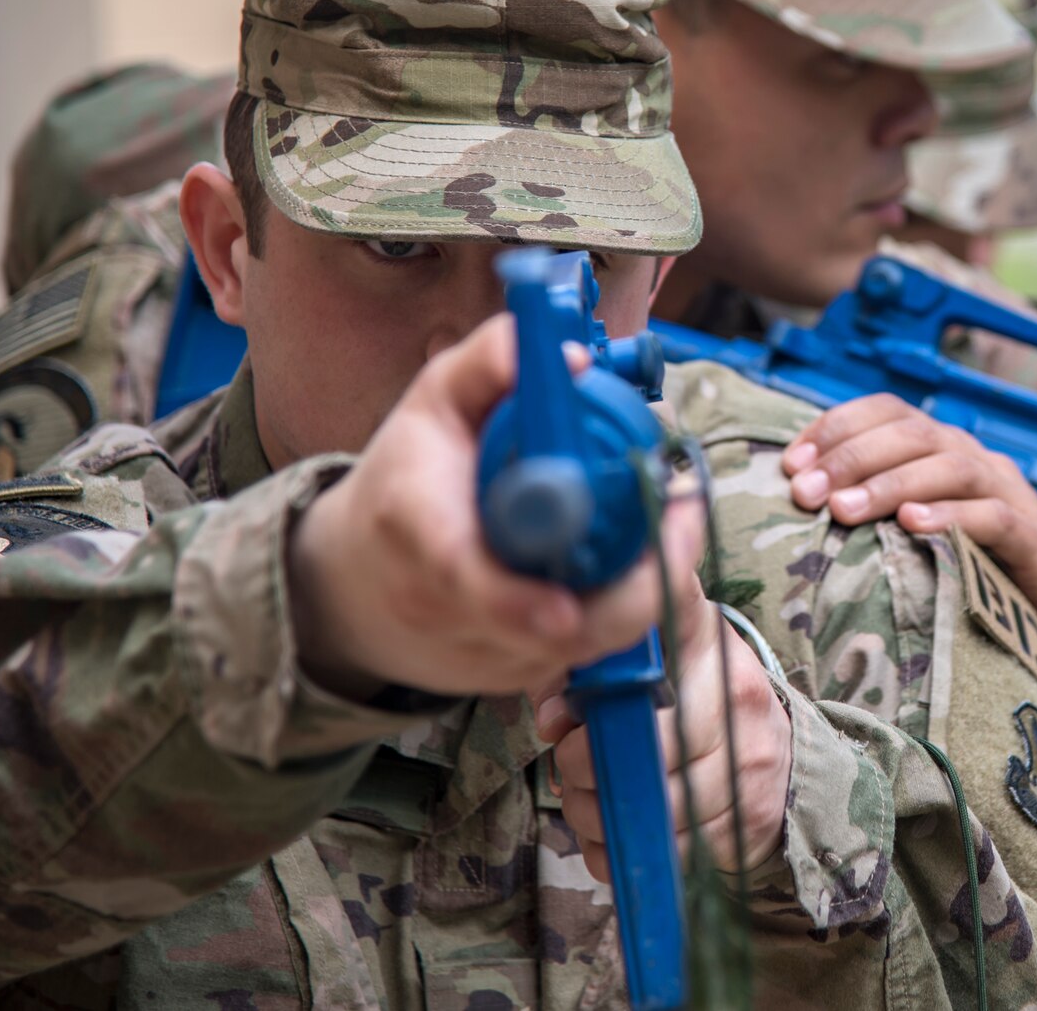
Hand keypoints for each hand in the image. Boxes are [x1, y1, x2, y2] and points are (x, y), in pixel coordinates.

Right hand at [287, 313, 701, 700]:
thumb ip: (492, 364)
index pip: (463, 580)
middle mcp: (442, 609)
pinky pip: (582, 655)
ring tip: (671, 527)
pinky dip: (617, 612)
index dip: (518, 602)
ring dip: (637, 592)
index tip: (569, 606)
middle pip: (548, 630)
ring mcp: (480, 655)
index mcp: (414, 531)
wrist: (355, 579)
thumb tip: (569, 355)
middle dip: (626, 591)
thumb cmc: (406, 477)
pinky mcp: (513, 680)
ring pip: (580, 648)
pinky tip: (632, 561)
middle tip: (681, 522)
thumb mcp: (436, 401)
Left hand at [540, 566, 793, 878]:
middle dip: (586, 767)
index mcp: (708, 642)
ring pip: (656, 808)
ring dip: (601, 816)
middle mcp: (737, 696)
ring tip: (589, 803)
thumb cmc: (694, 699)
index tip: (580, 688)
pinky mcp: (750, 820)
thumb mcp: (654, 661)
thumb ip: (589, 673)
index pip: (670, 614)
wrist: (777, 750)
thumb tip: (553, 720)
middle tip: (569, 768)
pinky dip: (627, 853)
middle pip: (646, 743)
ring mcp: (749, 762)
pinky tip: (616, 834)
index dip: (615, 653)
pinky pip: (671, 854)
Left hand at [782, 394, 1036, 711]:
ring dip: (889, 483)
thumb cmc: (973, 570)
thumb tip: (797, 507)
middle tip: (806, 494)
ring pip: (949, 466)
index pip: (888, 411)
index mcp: (941, 448)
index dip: (836, 427)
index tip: (791, 464)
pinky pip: (993, 516)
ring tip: (843, 509)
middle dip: (851, 457)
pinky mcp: (1035, 538)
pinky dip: (951, 516)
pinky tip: (913, 525)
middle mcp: (973, 458)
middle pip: (913, 433)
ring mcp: (1008, 493)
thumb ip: (872, 511)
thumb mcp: (915, 532)